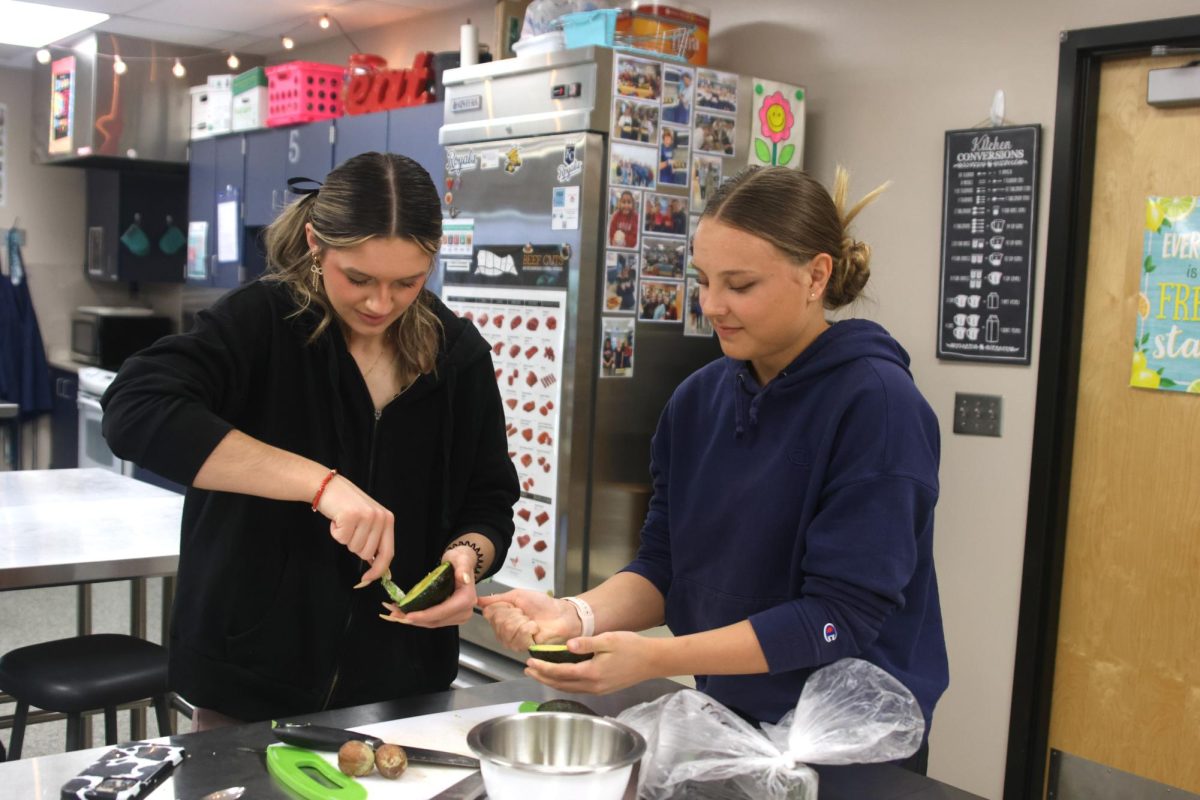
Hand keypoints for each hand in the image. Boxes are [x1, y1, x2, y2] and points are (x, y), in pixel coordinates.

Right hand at [314, 474, 393, 584]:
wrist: (328, 486)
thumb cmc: (347, 506)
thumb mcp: (368, 521)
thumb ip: (375, 540)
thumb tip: (376, 567)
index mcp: (388, 519)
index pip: (388, 552)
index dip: (378, 570)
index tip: (367, 579)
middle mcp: (380, 517)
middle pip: (366, 553)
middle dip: (354, 546)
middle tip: (350, 528)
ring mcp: (366, 516)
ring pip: (353, 548)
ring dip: (344, 538)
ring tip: (344, 522)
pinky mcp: (351, 515)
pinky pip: (341, 539)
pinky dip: (335, 532)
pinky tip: (337, 519)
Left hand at [378, 546, 476, 627]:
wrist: (463, 564)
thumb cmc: (460, 560)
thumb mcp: (462, 559)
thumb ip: (463, 568)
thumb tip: (464, 578)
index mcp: (466, 600)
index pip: (443, 611)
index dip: (425, 615)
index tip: (408, 616)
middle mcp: (464, 612)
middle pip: (435, 621)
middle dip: (414, 619)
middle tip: (393, 615)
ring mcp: (457, 617)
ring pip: (432, 623)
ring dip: (413, 621)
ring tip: (394, 614)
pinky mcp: (450, 617)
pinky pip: (432, 620)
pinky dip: (418, 618)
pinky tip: (403, 613)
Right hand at [477, 590, 578, 650]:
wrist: (561, 614)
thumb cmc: (542, 604)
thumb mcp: (517, 595)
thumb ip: (497, 599)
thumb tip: (478, 600)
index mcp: (502, 617)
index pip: (489, 613)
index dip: (503, 607)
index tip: (515, 605)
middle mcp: (504, 631)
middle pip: (498, 621)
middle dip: (515, 613)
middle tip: (526, 613)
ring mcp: (513, 641)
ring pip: (507, 629)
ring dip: (523, 621)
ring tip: (532, 621)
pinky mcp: (523, 648)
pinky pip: (518, 637)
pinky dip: (528, 629)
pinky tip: (535, 629)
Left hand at [524, 631, 657, 694]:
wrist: (652, 661)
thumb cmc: (631, 647)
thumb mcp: (608, 640)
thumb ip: (586, 644)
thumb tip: (567, 646)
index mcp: (592, 673)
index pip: (560, 673)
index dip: (543, 669)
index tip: (530, 662)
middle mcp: (593, 685)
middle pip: (561, 684)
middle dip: (542, 678)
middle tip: (527, 670)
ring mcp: (598, 690)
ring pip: (568, 689)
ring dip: (552, 682)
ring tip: (539, 674)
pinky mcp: (603, 689)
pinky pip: (578, 689)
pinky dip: (564, 684)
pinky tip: (560, 677)